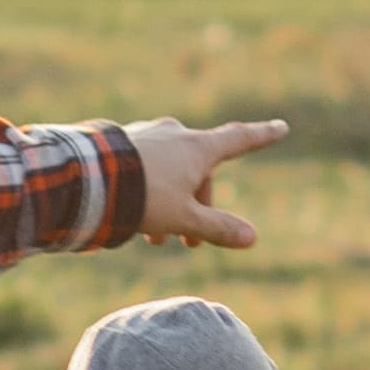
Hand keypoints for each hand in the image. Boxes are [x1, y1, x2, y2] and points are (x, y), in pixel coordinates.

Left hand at [132, 115, 292, 247]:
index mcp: (198, 148)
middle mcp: (176, 134)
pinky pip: (146, 166)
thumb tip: (252, 238)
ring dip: (170, 203)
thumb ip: (218, 227)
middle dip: (198, 206)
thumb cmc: (143, 197)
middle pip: (200, 170)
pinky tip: (131, 213)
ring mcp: (148, 135)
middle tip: (189, 243)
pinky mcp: (123, 141)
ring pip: (171, 171)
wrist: (88, 179)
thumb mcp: (184, 218)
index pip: (240, 140)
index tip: (281, 126)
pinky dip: (148, 189)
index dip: (262, 136)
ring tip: (155, 239)